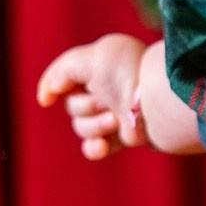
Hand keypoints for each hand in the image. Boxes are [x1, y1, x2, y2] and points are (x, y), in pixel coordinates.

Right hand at [38, 36, 205, 158]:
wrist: (158, 99)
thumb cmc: (126, 72)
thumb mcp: (89, 58)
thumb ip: (61, 71)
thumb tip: (48, 95)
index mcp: (98, 67)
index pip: (64, 79)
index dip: (54, 87)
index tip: (48, 100)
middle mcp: (106, 89)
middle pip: (72, 107)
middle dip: (85, 106)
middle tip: (107, 101)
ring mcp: (114, 113)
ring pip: (82, 128)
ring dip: (95, 125)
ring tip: (116, 119)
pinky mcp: (123, 134)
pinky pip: (95, 148)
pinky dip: (95, 148)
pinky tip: (102, 145)